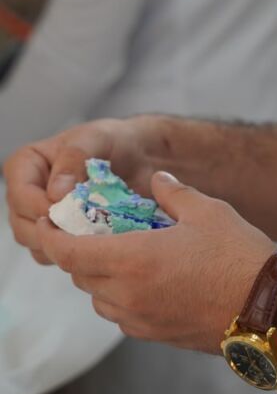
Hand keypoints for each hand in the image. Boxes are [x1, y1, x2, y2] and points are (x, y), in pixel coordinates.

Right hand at [4, 116, 158, 265]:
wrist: (140, 156)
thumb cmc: (113, 141)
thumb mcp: (94, 139)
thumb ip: (74, 159)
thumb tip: (56, 194)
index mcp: (26, 165)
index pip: (19, 195)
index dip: (40, 208)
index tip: (68, 212)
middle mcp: (28, 195)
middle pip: (24, 227)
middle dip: (54, 232)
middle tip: (86, 228)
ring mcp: (44, 219)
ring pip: (40, 246)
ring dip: (68, 246)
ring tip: (98, 232)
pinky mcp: (63, 236)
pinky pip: (61, 255)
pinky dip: (80, 252)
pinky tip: (102, 240)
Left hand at [36, 171, 275, 352]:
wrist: (267, 308)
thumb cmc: (238, 256)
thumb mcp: (207, 210)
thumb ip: (174, 193)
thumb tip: (157, 181)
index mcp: (132, 259)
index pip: (69, 252)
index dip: (52, 236)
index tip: (48, 222)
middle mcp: (127, 294)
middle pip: (81, 275)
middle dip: (78, 252)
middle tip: (91, 229)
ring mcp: (140, 320)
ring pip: (98, 298)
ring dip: (99, 275)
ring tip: (121, 253)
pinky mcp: (155, 335)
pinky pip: (121, 315)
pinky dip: (120, 295)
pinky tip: (146, 278)